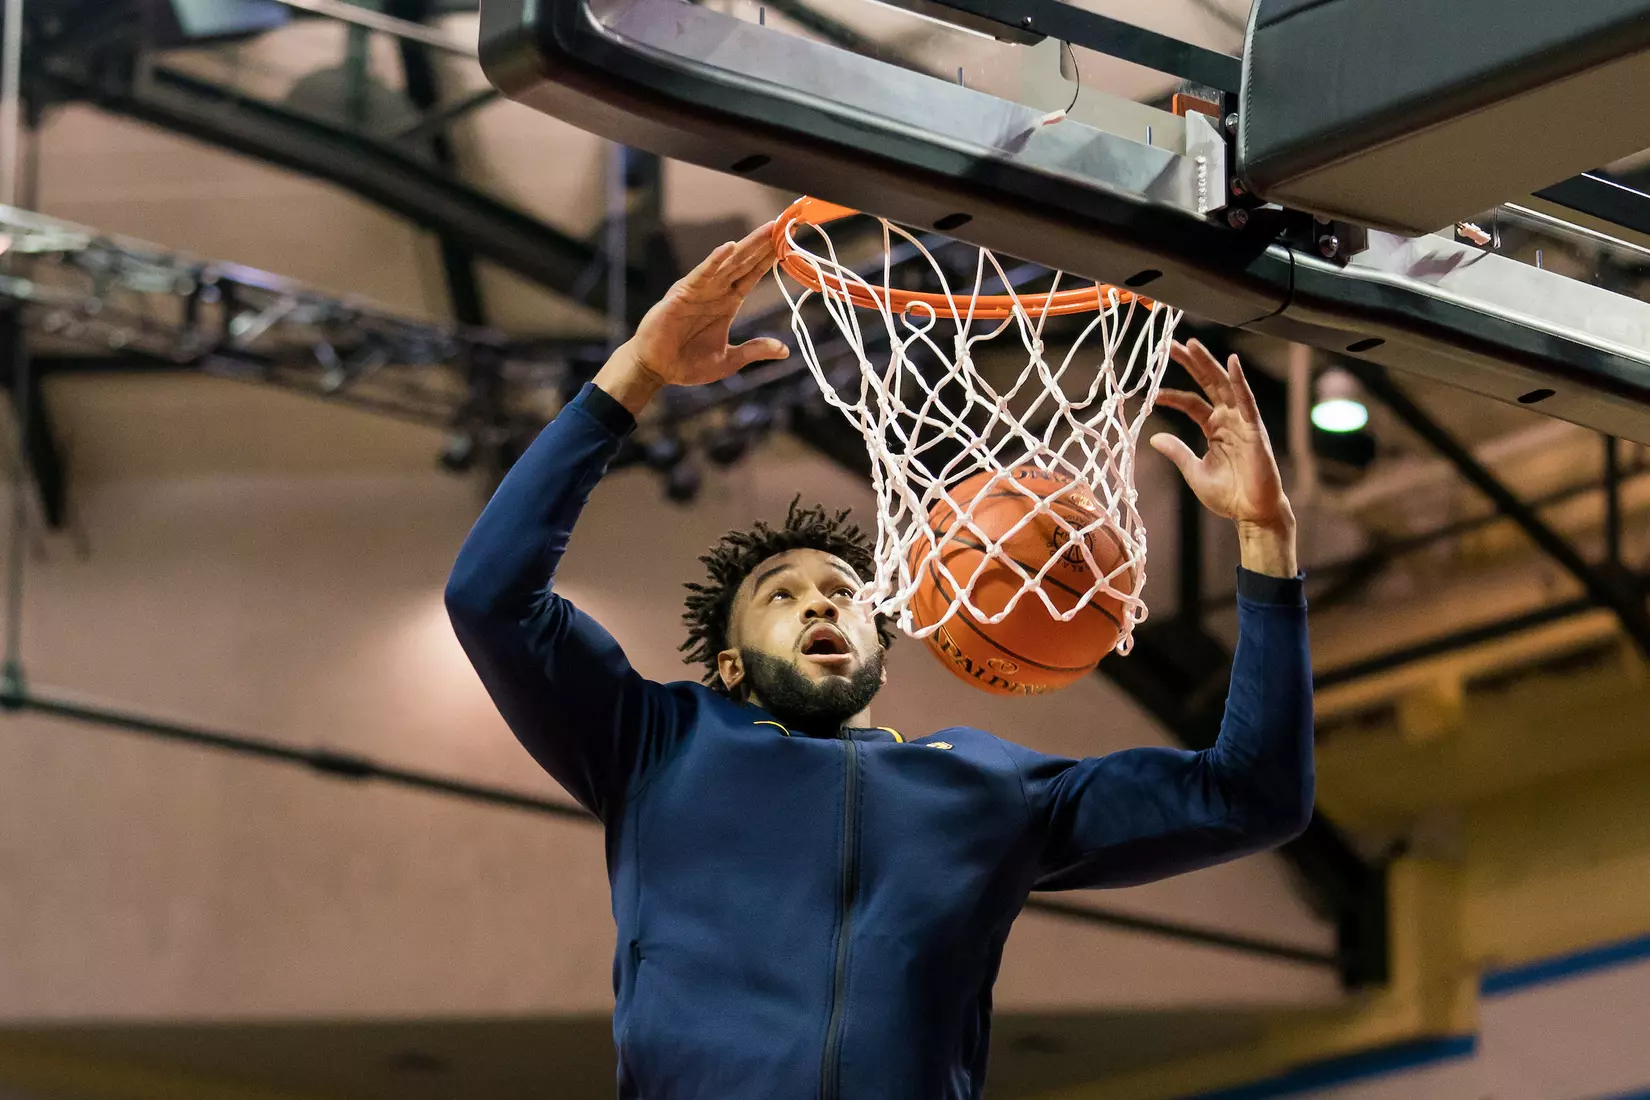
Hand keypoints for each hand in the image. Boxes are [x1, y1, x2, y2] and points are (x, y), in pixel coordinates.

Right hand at [596, 220, 788, 412]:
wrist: (656, 370)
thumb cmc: (688, 364)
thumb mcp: (729, 360)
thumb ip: (754, 351)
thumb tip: (784, 351)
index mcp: (727, 303)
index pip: (752, 275)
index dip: (769, 259)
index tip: (788, 243)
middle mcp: (715, 291)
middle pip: (744, 262)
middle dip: (763, 244)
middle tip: (784, 225)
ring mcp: (699, 290)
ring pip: (728, 262)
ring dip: (747, 245)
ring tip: (767, 229)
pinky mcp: (682, 294)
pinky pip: (702, 274)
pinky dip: (715, 260)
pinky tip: (730, 247)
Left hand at [1150, 340, 1297, 575]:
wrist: (1251, 514)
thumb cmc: (1228, 496)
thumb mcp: (1194, 472)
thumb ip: (1177, 452)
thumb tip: (1154, 437)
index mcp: (1214, 428)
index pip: (1192, 403)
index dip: (1172, 396)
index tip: (1152, 392)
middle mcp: (1229, 420)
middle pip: (1207, 385)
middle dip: (1191, 364)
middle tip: (1172, 344)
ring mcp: (1243, 422)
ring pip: (1224, 386)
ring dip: (1209, 364)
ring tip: (1193, 345)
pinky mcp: (1255, 430)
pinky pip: (1246, 401)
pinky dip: (1239, 381)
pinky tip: (1231, 363)